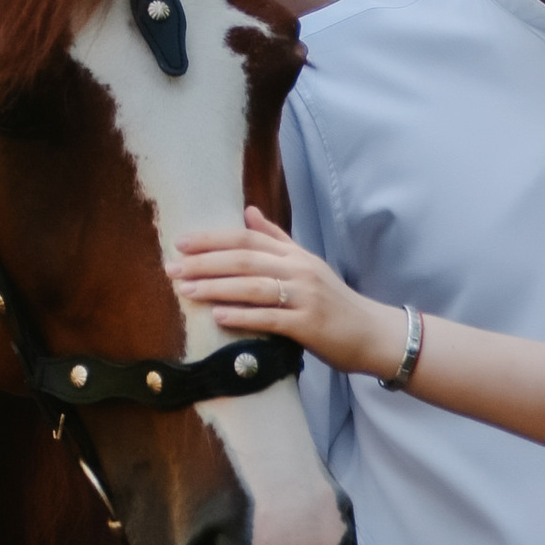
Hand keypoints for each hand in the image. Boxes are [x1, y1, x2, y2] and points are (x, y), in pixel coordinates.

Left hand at [169, 211, 405, 378]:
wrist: (372, 333)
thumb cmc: (335, 302)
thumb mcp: (308, 264)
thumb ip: (277, 239)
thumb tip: (248, 212)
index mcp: (295, 255)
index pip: (247, 239)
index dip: (212, 240)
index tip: (181, 243)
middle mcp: (299, 270)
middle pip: (245, 260)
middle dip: (205, 263)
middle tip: (172, 268)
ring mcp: (305, 297)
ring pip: (253, 287)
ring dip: (216, 287)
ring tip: (186, 290)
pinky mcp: (308, 326)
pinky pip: (269, 318)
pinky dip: (242, 316)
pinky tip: (218, 316)